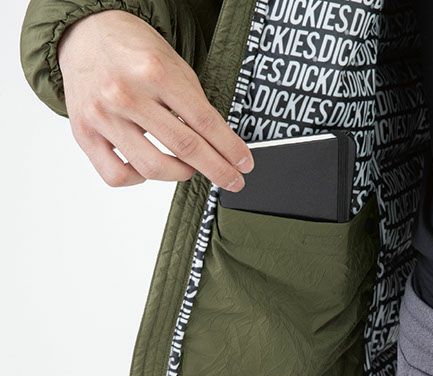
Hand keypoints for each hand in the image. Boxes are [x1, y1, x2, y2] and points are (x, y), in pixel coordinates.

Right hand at [57, 10, 252, 189]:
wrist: (86, 34)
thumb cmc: (133, 51)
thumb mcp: (173, 65)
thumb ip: (193, 104)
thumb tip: (219, 145)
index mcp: (155, 72)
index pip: (204, 122)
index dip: (229, 149)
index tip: (243, 164)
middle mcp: (126, 95)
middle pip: (184, 147)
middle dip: (216, 169)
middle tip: (232, 181)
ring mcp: (102, 117)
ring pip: (151, 167)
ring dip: (180, 174)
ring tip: (188, 168)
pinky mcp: (84, 134)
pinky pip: (117, 176)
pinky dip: (138, 179)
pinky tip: (147, 168)